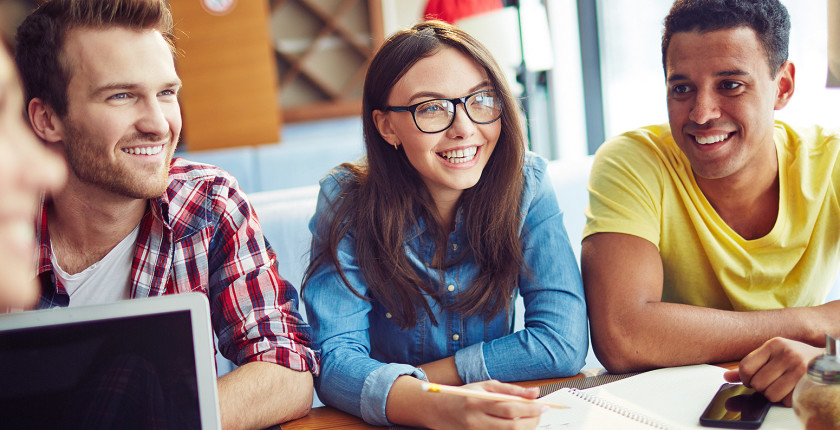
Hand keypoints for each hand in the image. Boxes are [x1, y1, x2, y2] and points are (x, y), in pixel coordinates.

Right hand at [429, 380, 545, 429]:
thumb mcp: (485, 386)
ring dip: (525, 428)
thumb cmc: (465, 396)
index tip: (544, 406)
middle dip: (532, 421)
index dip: (530, 409)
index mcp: (478, 403)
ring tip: (531, 419)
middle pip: (512, 426)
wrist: (439, 411)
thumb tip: (534, 392)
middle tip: (541, 413)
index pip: (510, 408)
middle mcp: (477, 421)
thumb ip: (511, 389)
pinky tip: (519, 425)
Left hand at [723, 337, 821, 405]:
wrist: (824, 361)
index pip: (746, 367)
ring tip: (780, 386)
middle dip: (760, 388)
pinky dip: (786, 400)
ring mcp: (799, 368)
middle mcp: (787, 354)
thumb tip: (725, 377)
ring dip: (773, 395)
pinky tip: (791, 390)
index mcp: (773, 345)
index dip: (745, 378)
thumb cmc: (793, 358)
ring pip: (770, 394)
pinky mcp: (808, 383)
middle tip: (769, 383)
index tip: (751, 379)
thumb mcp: (771, 355)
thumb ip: (749, 366)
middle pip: (757, 383)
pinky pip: (786, 401)